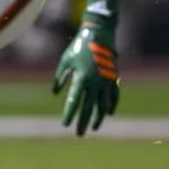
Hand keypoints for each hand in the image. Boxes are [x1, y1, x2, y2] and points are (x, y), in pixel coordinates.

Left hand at [52, 20, 119, 135]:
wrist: (100, 34)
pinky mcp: (113, 77)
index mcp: (81, 77)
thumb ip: (59, 78)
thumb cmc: (79, 46)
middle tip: (79, 134)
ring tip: (94, 128)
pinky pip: (113, 95)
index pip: (74, 101)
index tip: (65, 124)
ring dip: (98, 117)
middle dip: (83, 122)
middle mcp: (94, 82)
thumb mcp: (65, 60)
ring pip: (103, 104)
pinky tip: (108, 113)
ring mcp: (105, 81)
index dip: (69, 114)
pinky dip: (111, 105)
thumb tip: (55, 93)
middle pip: (89, 107)